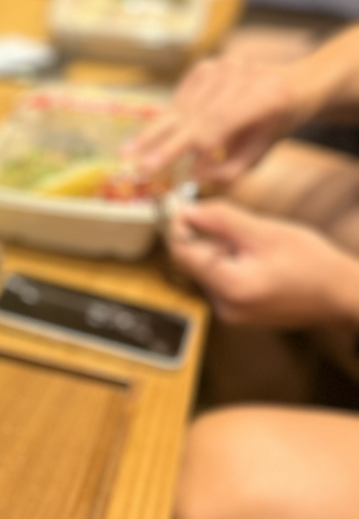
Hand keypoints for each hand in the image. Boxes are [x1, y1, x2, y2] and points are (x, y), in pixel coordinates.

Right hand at [124, 57, 304, 186]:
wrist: (292, 85)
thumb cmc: (272, 126)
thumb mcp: (260, 154)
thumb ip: (229, 170)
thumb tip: (193, 177)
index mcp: (265, 98)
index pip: (217, 124)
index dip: (184, 147)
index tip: (158, 168)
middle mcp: (241, 76)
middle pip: (193, 112)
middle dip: (159, 140)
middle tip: (131, 159)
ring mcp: (222, 66)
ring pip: (182, 105)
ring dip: (155, 131)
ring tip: (129, 150)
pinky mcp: (207, 66)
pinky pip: (180, 97)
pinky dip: (168, 117)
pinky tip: (155, 134)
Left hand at [167, 200, 357, 326]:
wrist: (339, 292)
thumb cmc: (311, 262)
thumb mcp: (264, 231)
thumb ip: (220, 220)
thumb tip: (186, 211)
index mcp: (229, 288)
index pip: (181, 252)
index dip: (180, 225)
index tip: (187, 205)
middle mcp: (223, 308)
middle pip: (193, 261)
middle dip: (209, 237)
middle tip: (240, 225)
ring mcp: (230, 313)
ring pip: (207, 268)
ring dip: (222, 249)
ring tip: (257, 246)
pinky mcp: (237, 312)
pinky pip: (221, 279)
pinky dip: (232, 263)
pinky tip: (258, 260)